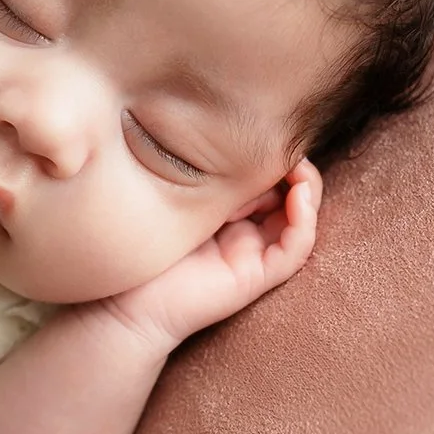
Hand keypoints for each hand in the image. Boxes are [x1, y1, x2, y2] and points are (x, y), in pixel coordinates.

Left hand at [96, 158, 321, 350]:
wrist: (126, 301)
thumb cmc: (144, 246)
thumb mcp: (180, 196)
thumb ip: (208, 177)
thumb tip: (236, 141)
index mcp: (228, 214)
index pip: (266, 181)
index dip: (274, 158)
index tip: (269, 132)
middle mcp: (246, 233)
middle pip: (288, 197)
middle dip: (294, 169)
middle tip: (287, 146)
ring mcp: (253, 254)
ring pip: (299, 220)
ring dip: (307, 190)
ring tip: (300, 167)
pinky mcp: (257, 276)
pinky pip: (294, 249)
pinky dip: (303, 221)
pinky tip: (299, 196)